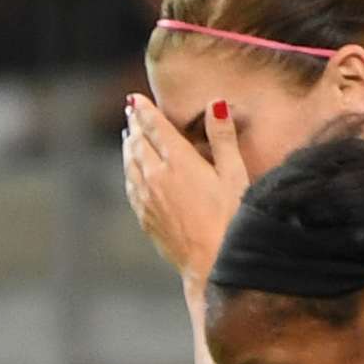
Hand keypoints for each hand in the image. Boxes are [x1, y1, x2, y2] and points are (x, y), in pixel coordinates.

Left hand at [122, 93, 249, 280]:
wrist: (213, 264)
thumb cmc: (231, 219)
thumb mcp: (235, 174)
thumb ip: (222, 137)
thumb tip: (215, 104)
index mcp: (178, 161)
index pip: (155, 127)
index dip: (144, 110)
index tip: (135, 99)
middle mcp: (156, 177)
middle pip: (139, 143)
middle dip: (136, 125)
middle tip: (132, 113)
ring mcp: (147, 199)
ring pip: (130, 165)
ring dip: (129, 147)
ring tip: (130, 137)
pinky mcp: (145, 219)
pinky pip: (131, 187)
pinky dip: (129, 171)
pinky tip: (132, 172)